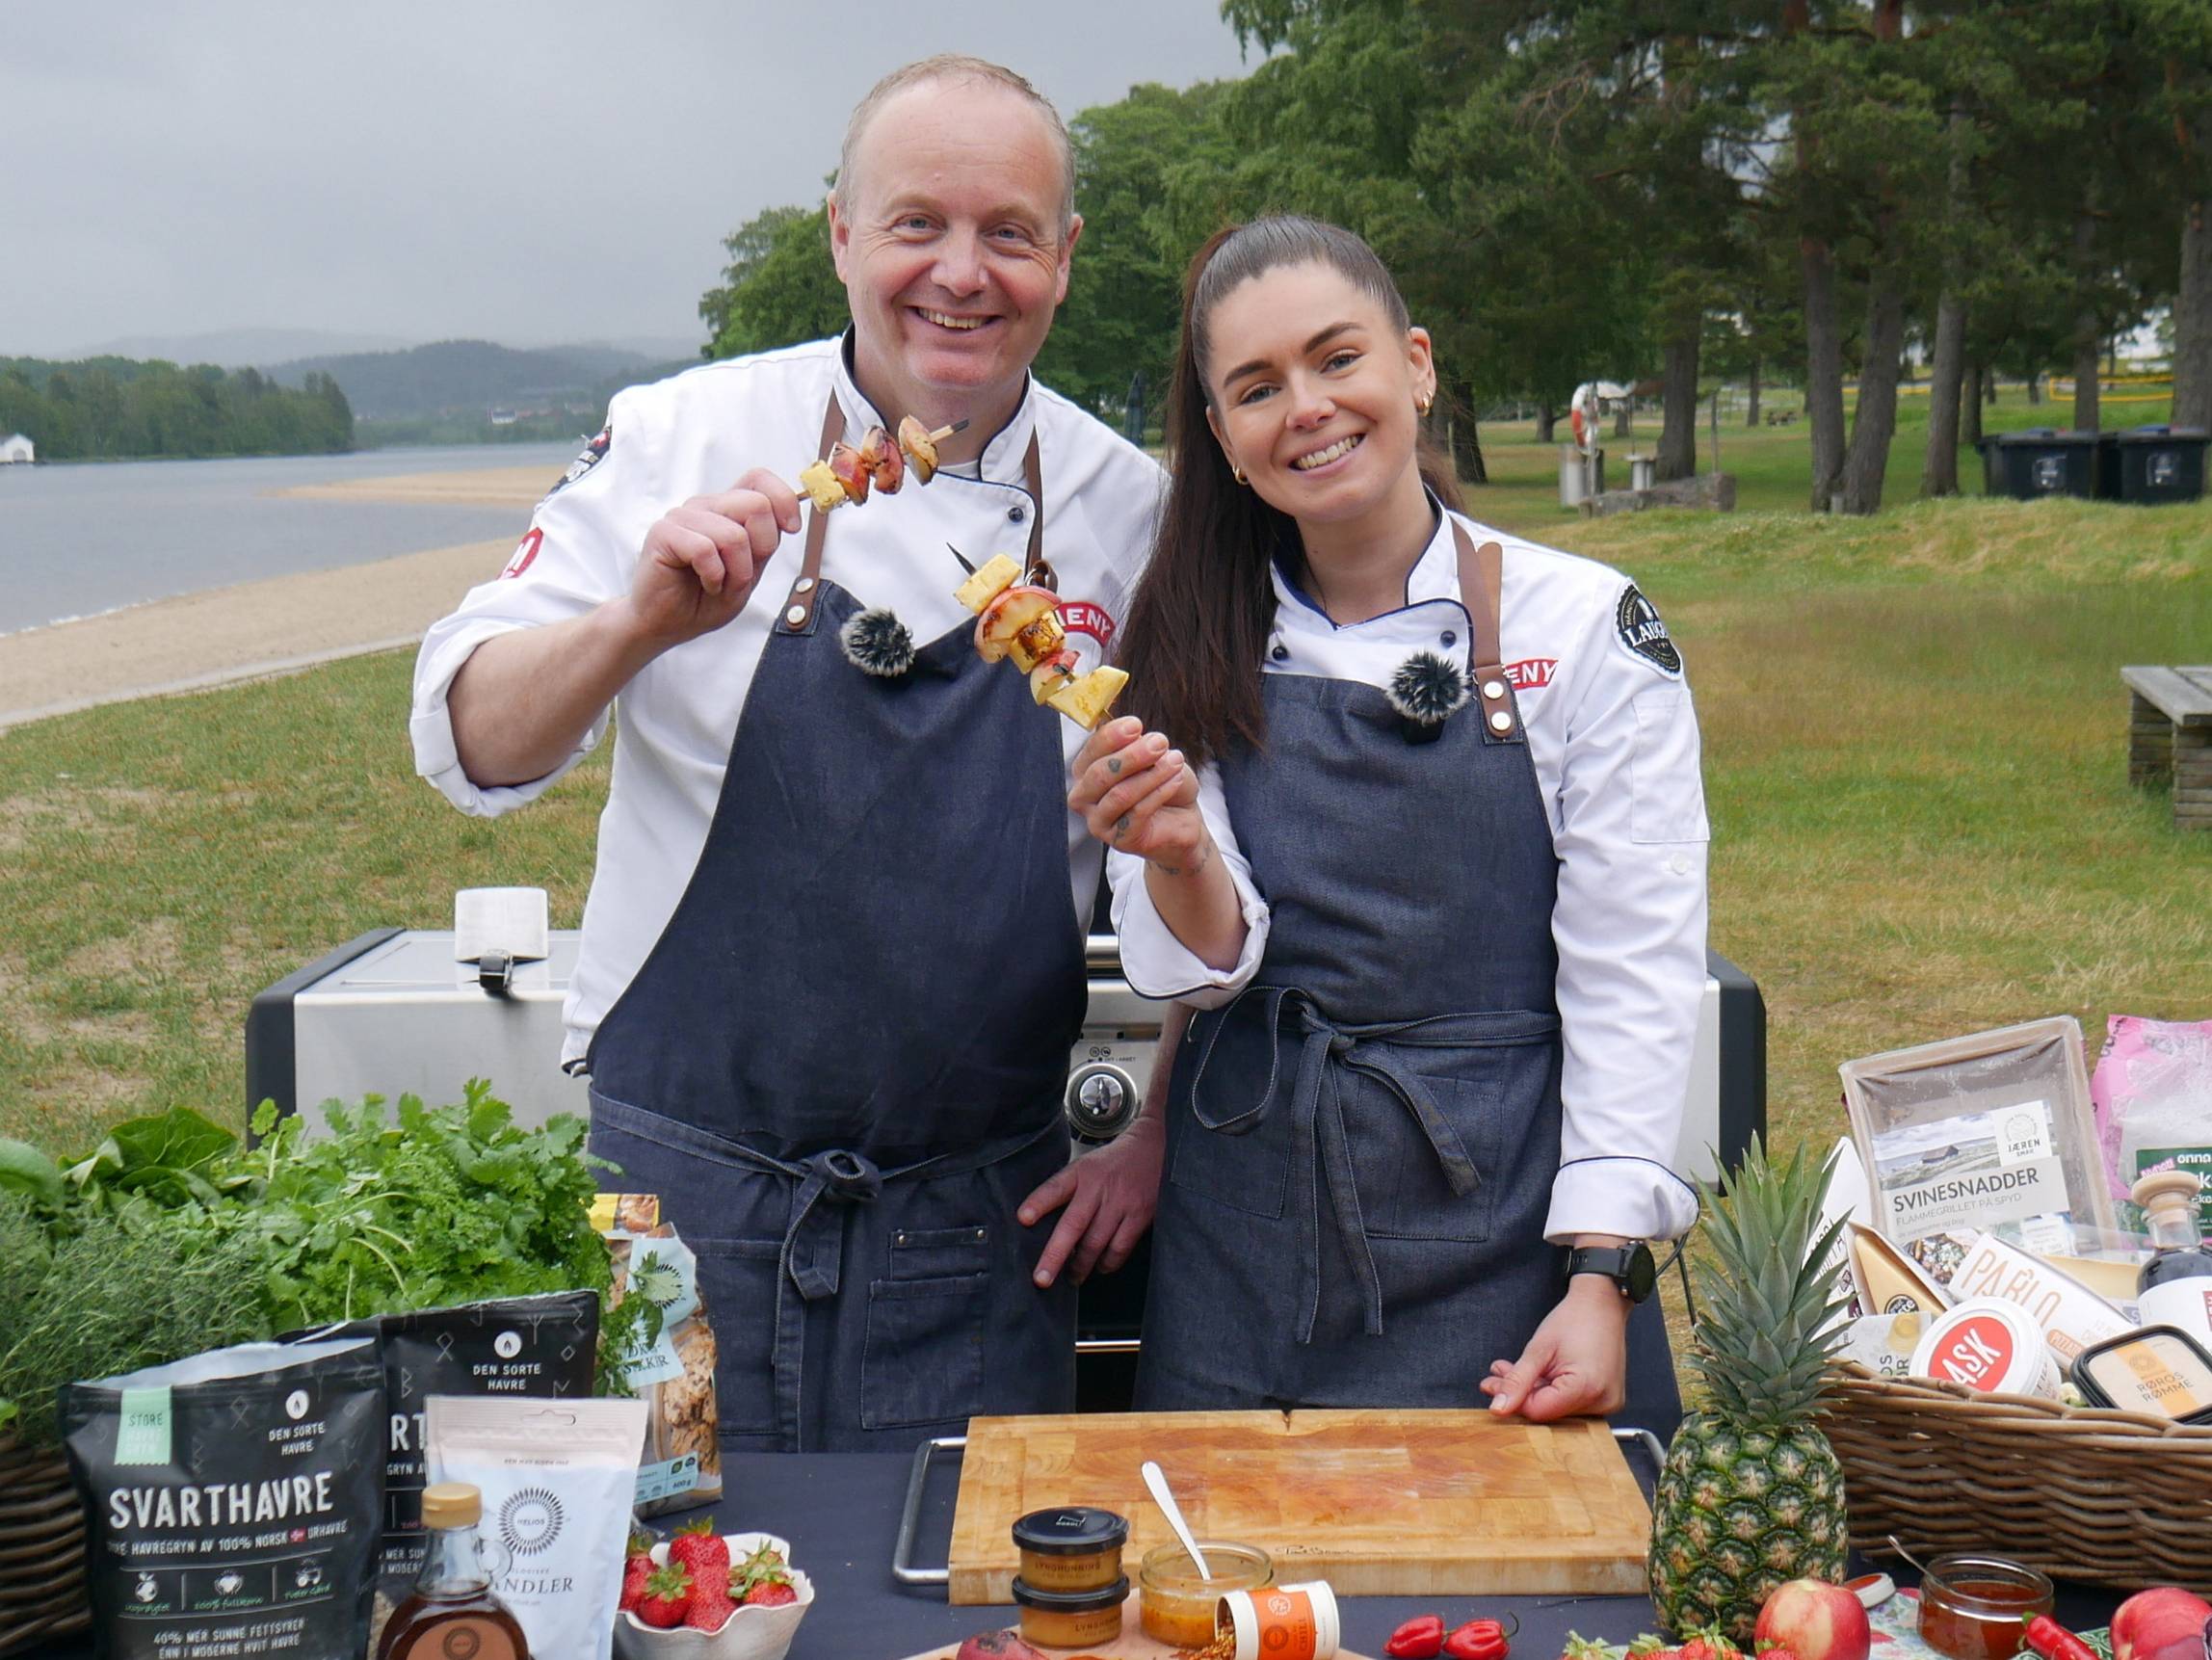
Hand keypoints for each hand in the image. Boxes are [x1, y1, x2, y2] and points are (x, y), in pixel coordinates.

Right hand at [622, 467, 800, 647]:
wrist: (666, 624)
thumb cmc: (703, 599)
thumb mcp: (749, 573)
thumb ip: (765, 544)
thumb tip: (789, 519)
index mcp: (727, 510)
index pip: (759, 479)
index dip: (784, 499)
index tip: (792, 528)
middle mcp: (706, 506)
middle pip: (756, 504)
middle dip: (761, 549)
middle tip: (741, 574)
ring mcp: (683, 517)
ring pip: (734, 535)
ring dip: (735, 573)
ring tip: (718, 584)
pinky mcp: (664, 533)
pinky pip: (705, 549)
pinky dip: (713, 576)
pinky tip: (705, 583)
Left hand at [1016, 1112, 1163, 1286]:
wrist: (1154, 1149)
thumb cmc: (1111, 1164)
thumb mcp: (1085, 1166)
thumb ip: (1067, 1191)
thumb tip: (1040, 1227)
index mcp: (1081, 1172)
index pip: (1055, 1187)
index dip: (1038, 1203)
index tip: (1023, 1219)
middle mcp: (1099, 1187)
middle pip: (1073, 1224)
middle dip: (1055, 1255)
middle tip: (1041, 1279)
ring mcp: (1121, 1202)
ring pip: (1096, 1243)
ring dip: (1081, 1265)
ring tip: (1071, 1277)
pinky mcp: (1140, 1216)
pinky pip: (1119, 1248)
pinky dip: (1107, 1263)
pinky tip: (1099, 1267)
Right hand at [1068, 717, 1207, 873]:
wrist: (1181, 818)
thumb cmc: (1160, 784)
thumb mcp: (1152, 757)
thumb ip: (1138, 746)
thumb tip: (1136, 736)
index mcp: (1085, 771)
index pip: (1091, 750)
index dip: (1111, 736)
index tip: (1136, 724)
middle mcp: (1084, 797)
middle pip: (1100, 774)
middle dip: (1132, 756)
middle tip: (1160, 742)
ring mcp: (1098, 822)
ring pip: (1120, 794)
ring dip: (1152, 774)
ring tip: (1175, 761)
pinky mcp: (1119, 840)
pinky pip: (1138, 813)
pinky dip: (1159, 792)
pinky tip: (1176, 779)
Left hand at [1480, 1277, 1629, 1419]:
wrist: (1602, 1305)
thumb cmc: (1574, 1319)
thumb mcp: (1539, 1348)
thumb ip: (1517, 1381)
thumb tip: (1499, 1408)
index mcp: (1587, 1388)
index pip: (1538, 1410)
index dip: (1513, 1398)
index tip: (1492, 1384)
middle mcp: (1602, 1402)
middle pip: (1548, 1410)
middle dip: (1520, 1392)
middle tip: (1498, 1374)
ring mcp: (1607, 1402)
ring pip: (1557, 1408)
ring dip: (1533, 1390)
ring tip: (1514, 1370)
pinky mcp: (1606, 1399)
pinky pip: (1570, 1402)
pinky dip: (1551, 1390)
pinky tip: (1537, 1374)